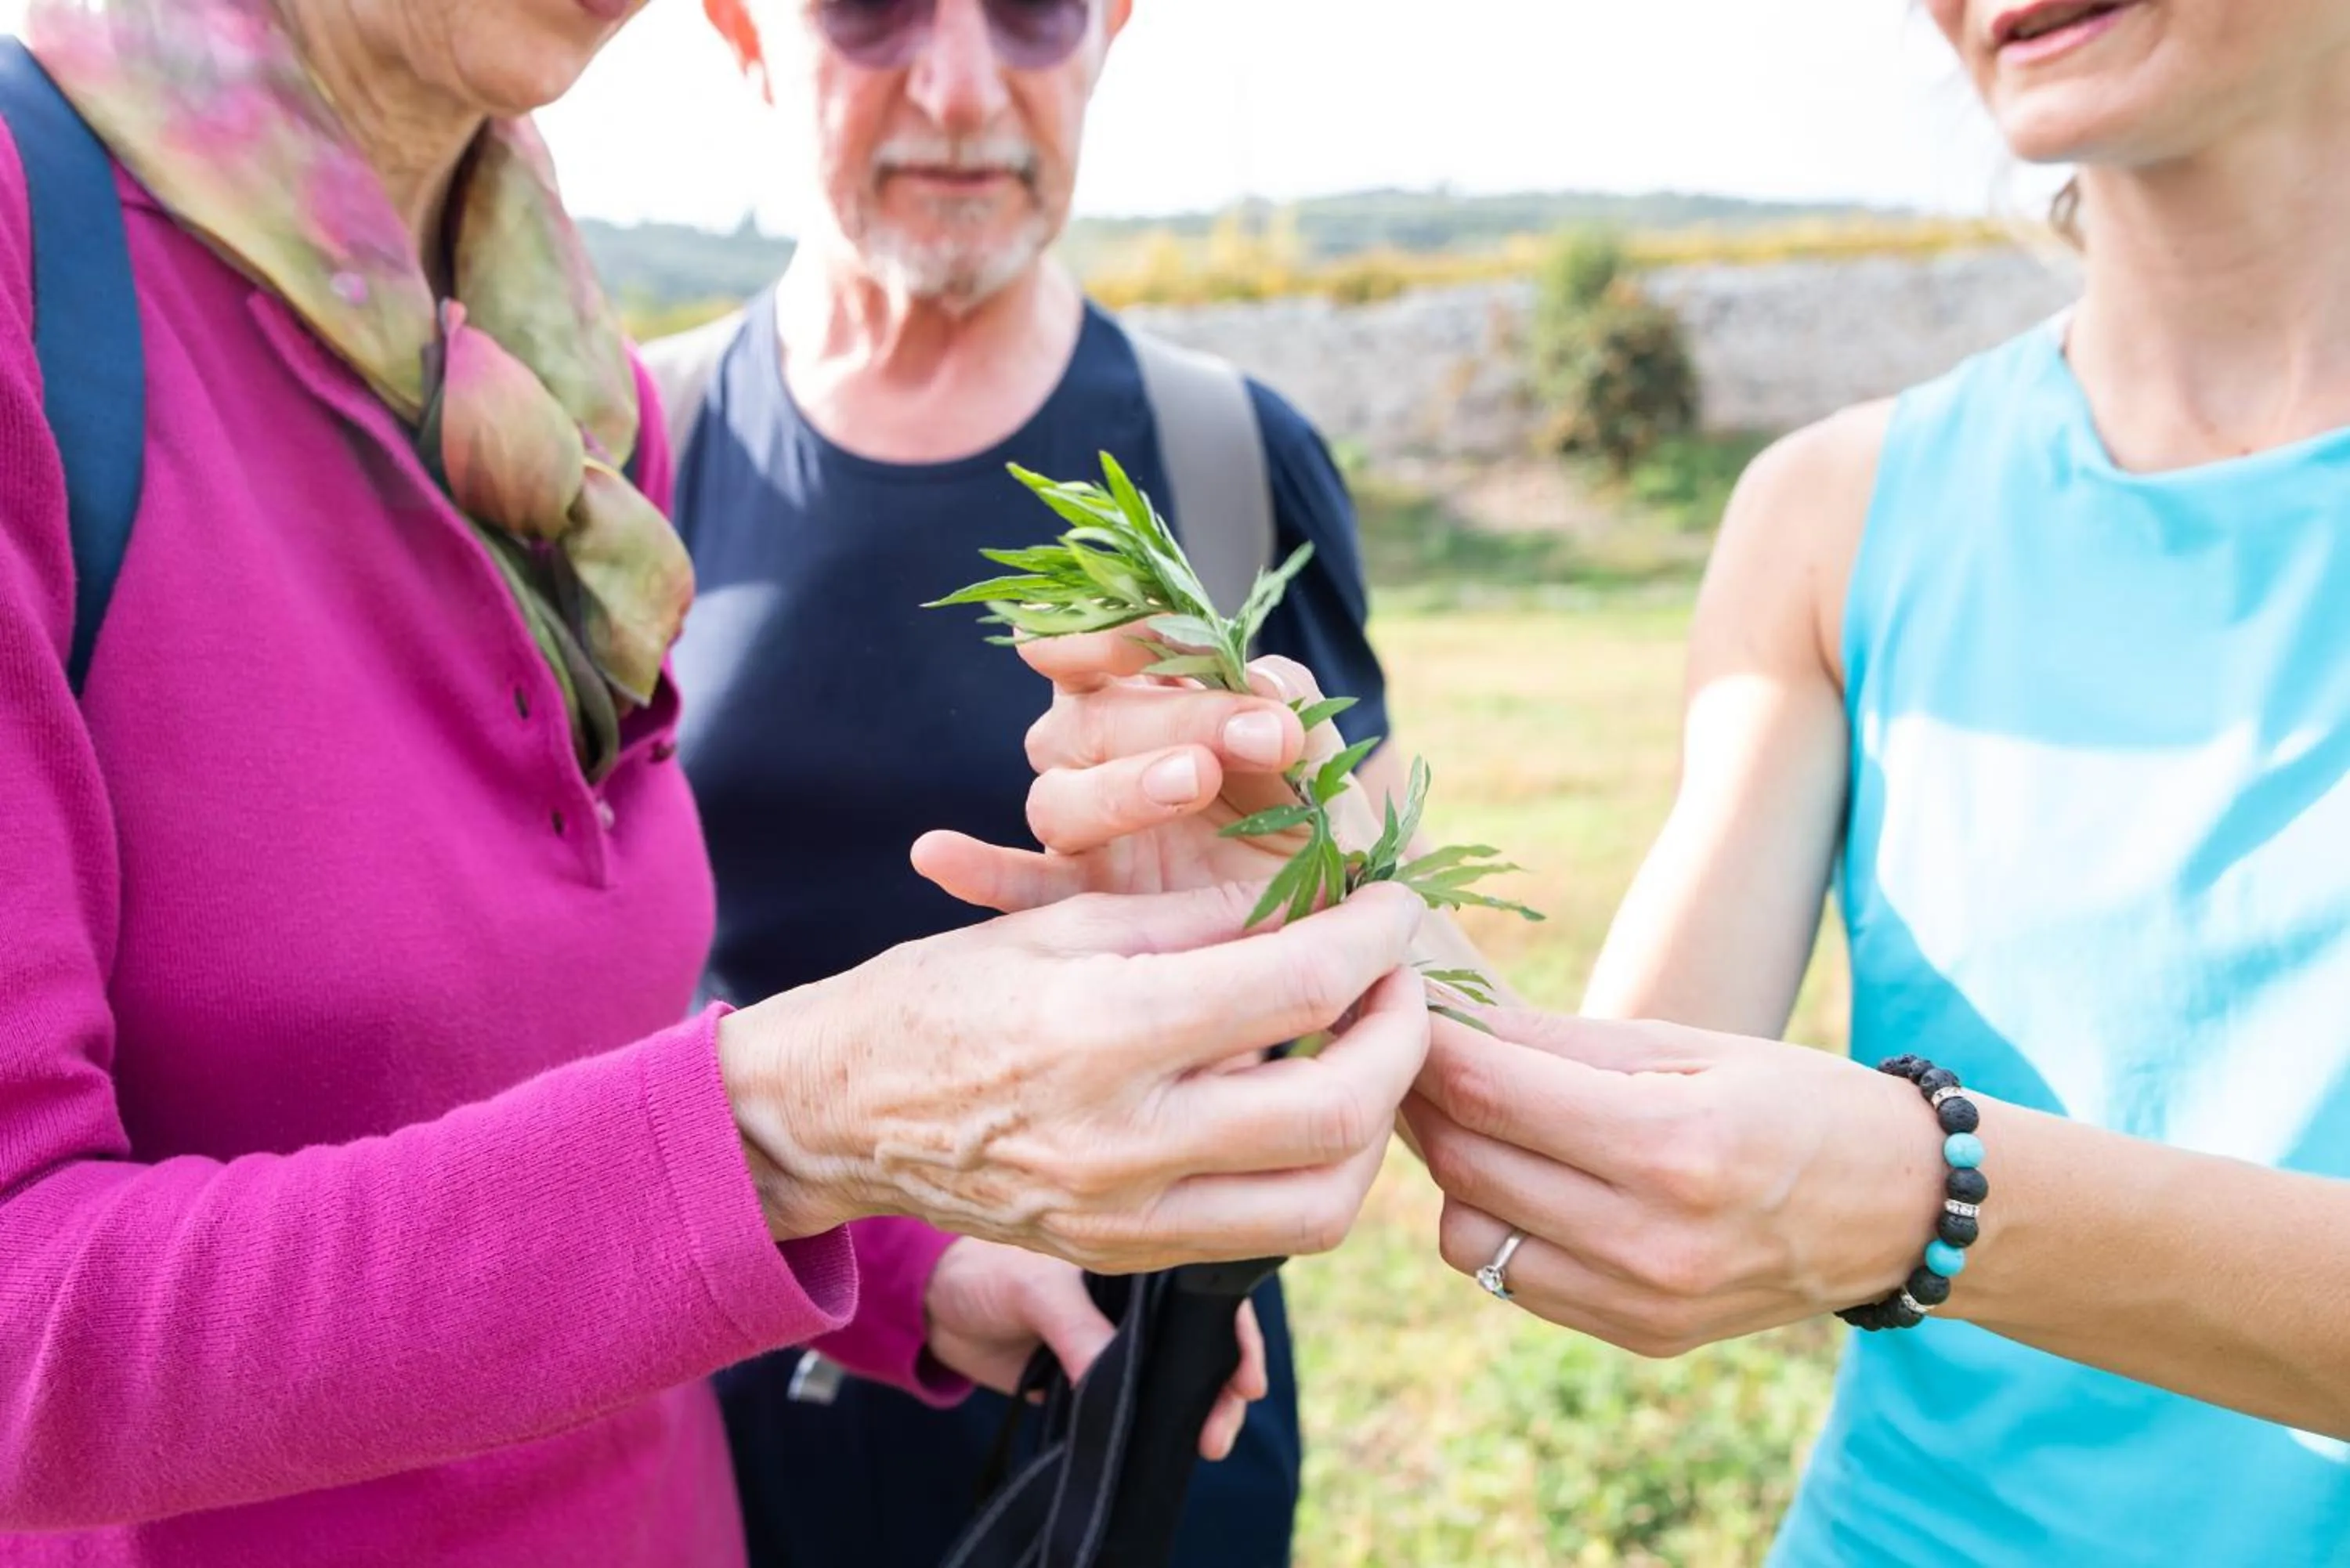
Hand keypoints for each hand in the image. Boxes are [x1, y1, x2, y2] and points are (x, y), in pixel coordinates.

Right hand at [719, 879, 1428, 1272]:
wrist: (832, 1115)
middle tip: (1398, 980)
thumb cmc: (935, 997)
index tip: (1393, 905)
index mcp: (1101, 1031)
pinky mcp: (1126, 1258)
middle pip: (1336, 1112)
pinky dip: (1310, 1171)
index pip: (1298, 988)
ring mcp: (1126, 1218)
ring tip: (1365, 1050)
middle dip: (1401, 1037)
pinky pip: (1260, 1235)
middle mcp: (1122, 1140)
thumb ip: (1194, 922)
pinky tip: (1301, 1104)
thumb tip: (1309, 908)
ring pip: (1321, 1204)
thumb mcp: (1058, 925)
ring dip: (1373, 1124)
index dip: (1374, 939)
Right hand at [914, 631, 1376, 914]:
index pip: (1114, 651)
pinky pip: (1015, 888)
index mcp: (1158, 706)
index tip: (1158, 633)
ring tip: (1194, 780)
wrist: (1328, 945)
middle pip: (1089, 724)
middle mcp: (1106, 763)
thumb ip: (1295, 715)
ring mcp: (1087, 838)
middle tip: (1258, 732)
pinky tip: (938, 855)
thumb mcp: (1323, 771)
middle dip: (1171, 716)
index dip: (1122, 634)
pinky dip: (974, 868)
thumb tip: (1266, 685)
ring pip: (1058, 797)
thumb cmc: (1319, 840)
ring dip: (1120, 784)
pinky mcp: (1077, 908)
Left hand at [923, 1239, 1267, 1460]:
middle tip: (1220, 1429)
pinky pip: (1134, 1403)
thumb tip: (1112, 1382)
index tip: (1247, 1379)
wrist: (936, 1304)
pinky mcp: (1093, 1378)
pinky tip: (1168, 1444)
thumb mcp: (1036, 1290)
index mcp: (1139, 1260)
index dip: (1235, 1333)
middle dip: (1222, 1386)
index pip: (1205, 1292)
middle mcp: (1139, 1300)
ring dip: (1195, 1409)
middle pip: (1201, 1342)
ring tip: (1208, 1444)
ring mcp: (1119, 1340)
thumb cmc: (988, 1270)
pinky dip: (1154, 1423)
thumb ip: (1076, 1329)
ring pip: (1174, 1376)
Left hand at [1403, 1010, 1946, 1355]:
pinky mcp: (1640, 1337)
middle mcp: (1651, 1239)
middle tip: (1413, 1054)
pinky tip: (1523, 1179)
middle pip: (1466, 1164)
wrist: (1902, 1211)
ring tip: (1477, 1122)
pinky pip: (1514, 1281)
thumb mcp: (1691, 1046)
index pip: (1491, 1094)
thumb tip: (1448, 1020)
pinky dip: (1499, 1226)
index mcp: (1672, 1146)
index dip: (1428, 1046)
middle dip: (1423, 1101)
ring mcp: (1643, 1302)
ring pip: (1468, 1237)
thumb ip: (1560, 1044)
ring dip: (1453, 1173)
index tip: (1399, 1008)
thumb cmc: (1795, 1101)